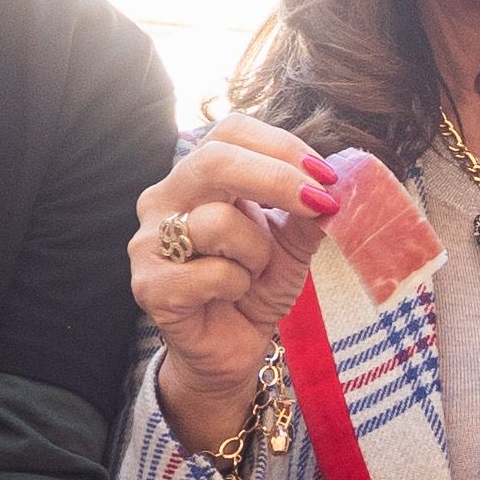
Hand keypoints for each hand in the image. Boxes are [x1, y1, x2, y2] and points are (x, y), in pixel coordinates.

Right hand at [130, 115, 342, 449]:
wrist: (230, 348)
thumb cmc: (254, 285)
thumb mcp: (292, 243)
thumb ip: (306, 211)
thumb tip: (331, 184)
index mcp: (197, 177)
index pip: (231, 131)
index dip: (281, 145)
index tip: (324, 174)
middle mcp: (164, 198)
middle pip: (214, 159)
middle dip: (276, 179)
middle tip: (320, 201)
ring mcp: (149, 240)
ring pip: (217, 220)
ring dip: (256, 252)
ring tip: (253, 272)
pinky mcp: (149, 284)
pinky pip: (210, 273)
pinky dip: (237, 286)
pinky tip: (231, 298)